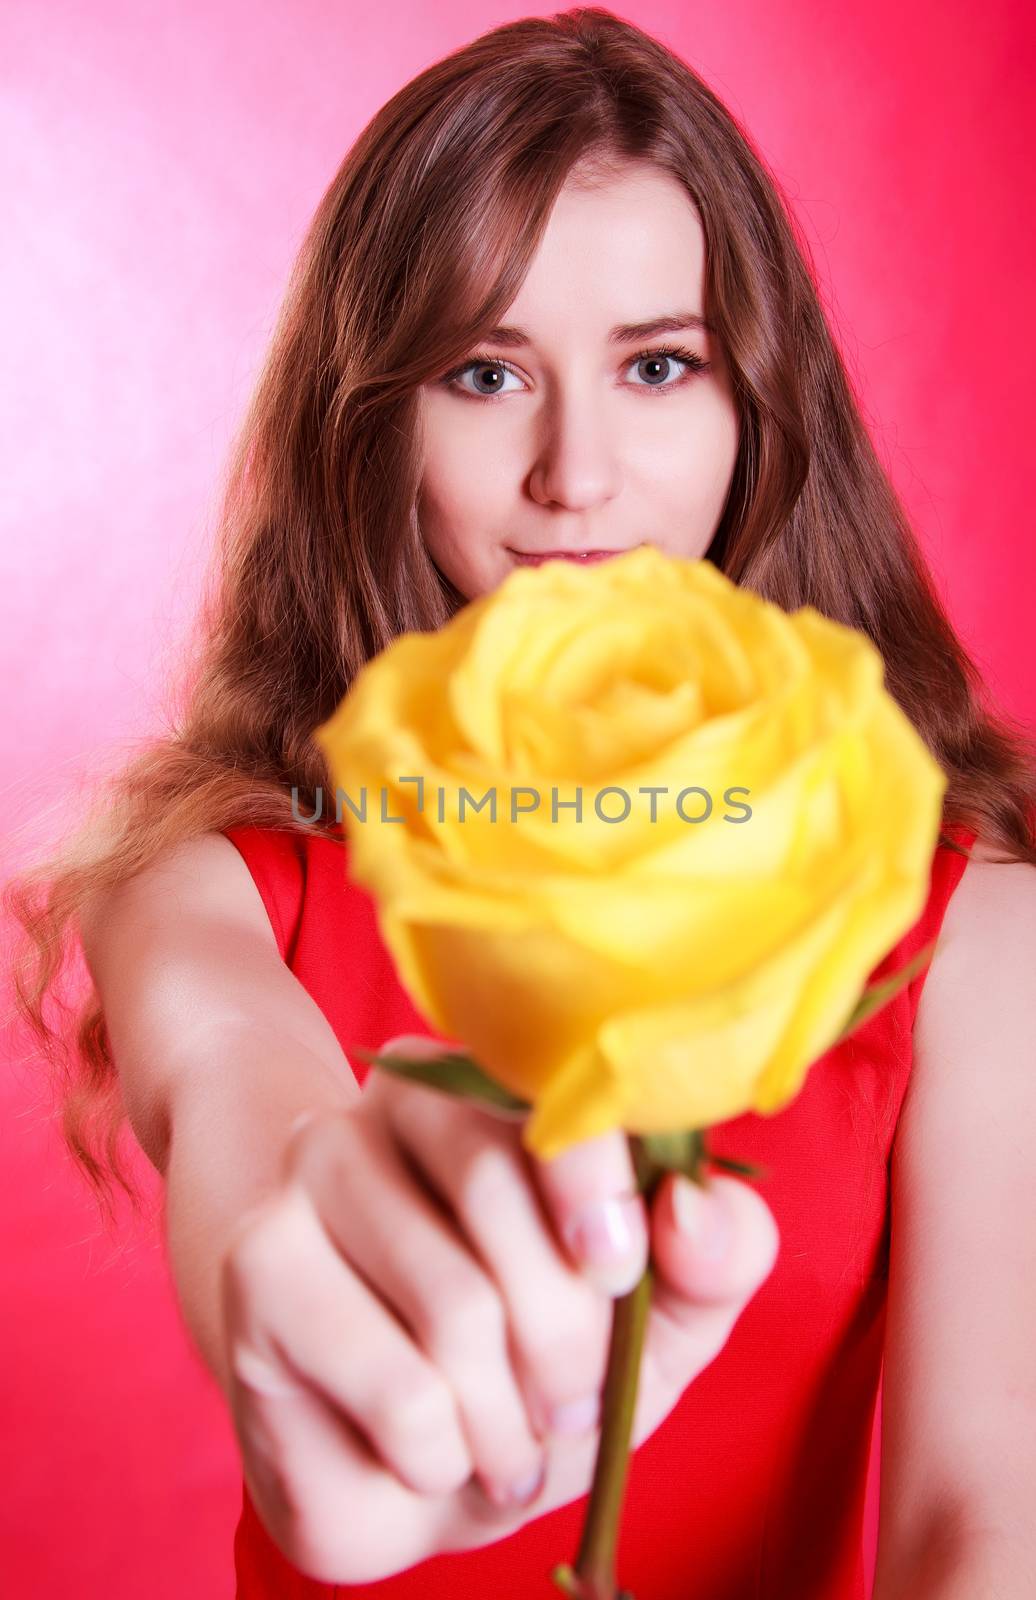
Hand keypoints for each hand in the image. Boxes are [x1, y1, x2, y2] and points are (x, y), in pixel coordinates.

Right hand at [218, 1035, 778, 1585]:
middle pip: (495, 1182)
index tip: (616, 1269)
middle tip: (570, 1408)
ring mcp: (316, 1167)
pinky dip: (444, 1454)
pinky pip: (399, 1383)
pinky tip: (434, 1457)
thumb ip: (713, 1257)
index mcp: (503, 1082)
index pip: (551, 1085)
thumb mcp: (657, 1320)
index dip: (596, 1180)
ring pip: (455, 1301)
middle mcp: (399, 1096)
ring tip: (510, 1448)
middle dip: (563, 1338)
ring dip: (508, 1418)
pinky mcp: (262, 1263)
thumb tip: (693, 1207)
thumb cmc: (537, 1369)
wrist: (402, 1466)